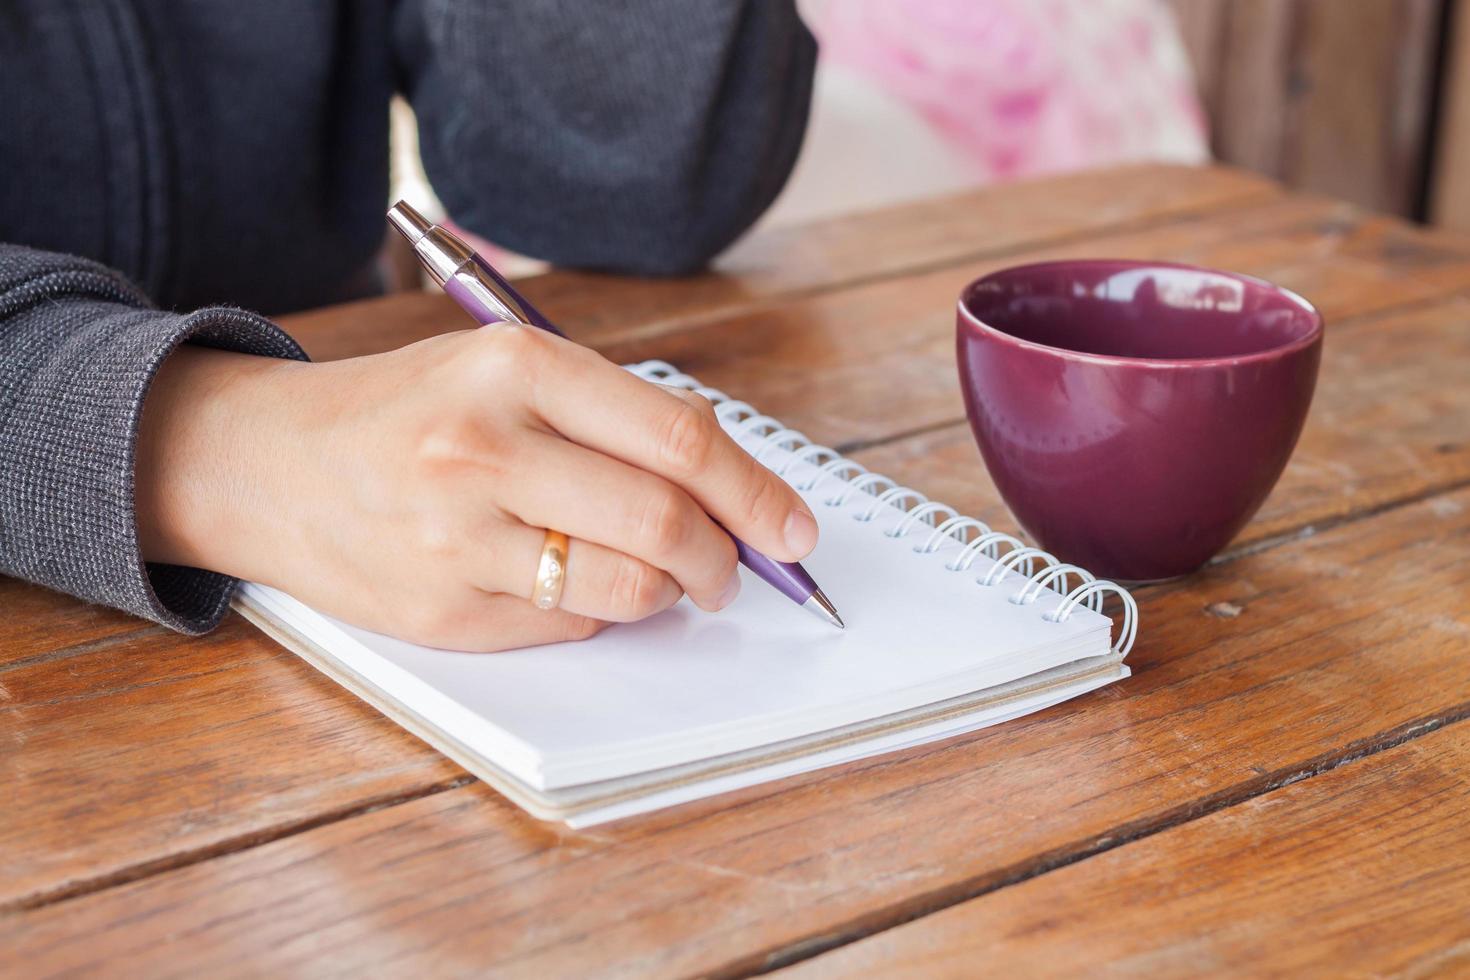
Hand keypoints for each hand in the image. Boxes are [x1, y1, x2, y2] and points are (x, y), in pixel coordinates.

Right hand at [135, 325, 819, 650]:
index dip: (756, 493)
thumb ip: (613, 419)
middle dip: (727, 558)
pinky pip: (569, 624)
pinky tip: (571, 580)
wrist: (265, 462)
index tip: (794, 527)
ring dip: (670, 592)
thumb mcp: (503, 370)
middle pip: (664, 522)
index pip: (678, 438)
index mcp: (516, 367)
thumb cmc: (406, 411)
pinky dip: (599, 610)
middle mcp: (485, 448)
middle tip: (735, 568)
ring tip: (662, 575)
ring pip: (627, 588)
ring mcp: (458, 537)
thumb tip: (733, 492)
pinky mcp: (443, 610)